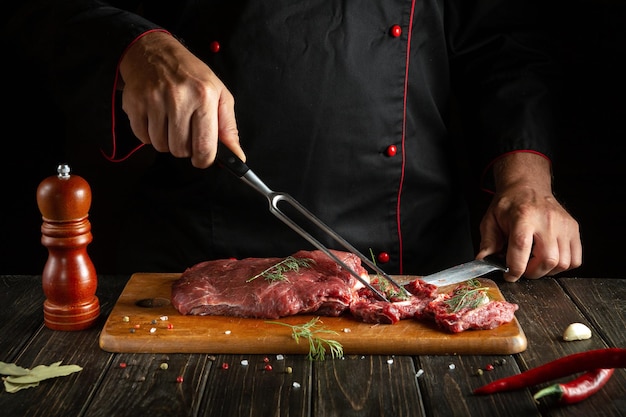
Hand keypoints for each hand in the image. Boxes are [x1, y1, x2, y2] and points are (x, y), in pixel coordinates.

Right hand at [118, 31, 244, 167]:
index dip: (204, 160)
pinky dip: (149, 135)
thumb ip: (228, 128)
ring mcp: (153, 100)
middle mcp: (178, 98)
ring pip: (161, 146)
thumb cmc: (191, 75)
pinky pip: (142, 138)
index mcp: (204, 97)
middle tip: (186, 131)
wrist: (154, 52)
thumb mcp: (219, 94)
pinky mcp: (134, 103)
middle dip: (185, 148)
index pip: (204, 146)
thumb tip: (237, 156)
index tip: (203, 158)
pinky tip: (156, 119)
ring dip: (167, 141)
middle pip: (180, 150)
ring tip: (170, 122)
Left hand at [476, 152, 581, 281]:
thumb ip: (487, 242)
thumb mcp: (490, 220)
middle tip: (522, 270)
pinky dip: (562, 266)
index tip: (510, 275)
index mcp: (523, 217)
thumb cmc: (509, 204)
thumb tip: (483, 260)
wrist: (528, 186)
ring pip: (563, 263)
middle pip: (547, 259)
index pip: (522, 248)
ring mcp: (564, 225)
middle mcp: (547, 220)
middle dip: (532, 273)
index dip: (516, 268)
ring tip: (534, 264)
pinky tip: (548, 259)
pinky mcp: (574, 229)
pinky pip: (575, 259)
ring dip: (547, 271)